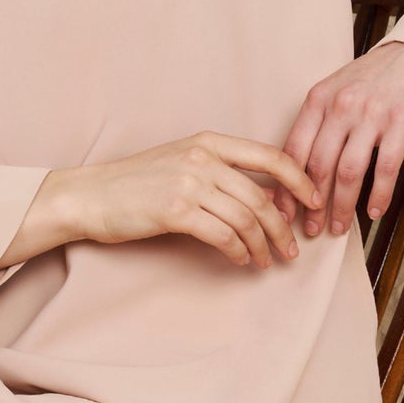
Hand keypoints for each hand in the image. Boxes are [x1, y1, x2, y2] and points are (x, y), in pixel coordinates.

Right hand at [51, 131, 323, 268]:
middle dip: (282, 226)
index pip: (269, 155)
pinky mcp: (176, 210)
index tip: (313, 200)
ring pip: (246, 217)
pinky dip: (238, 251)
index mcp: (208, 140)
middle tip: (291, 249)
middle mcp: (202, 157)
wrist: (90, 195)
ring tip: (266, 262)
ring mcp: (189, 182)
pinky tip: (239, 260)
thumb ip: (219, 170)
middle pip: (262, 194)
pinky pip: (224, 235)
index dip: (299, 178)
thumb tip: (264, 196)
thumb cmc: (135, 183)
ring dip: (262, 245)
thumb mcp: (180, 160)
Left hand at [270, 40, 403, 237]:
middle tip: (311, 229)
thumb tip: (303, 166)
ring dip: (342, 206)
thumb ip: (321, 120)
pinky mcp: (402, 120)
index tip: (282, 211)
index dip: (286, 186)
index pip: (293, 150)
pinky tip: (375, 212)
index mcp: (319, 99)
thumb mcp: (338, 88)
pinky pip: (386, 167)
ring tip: (339, 227)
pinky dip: (379, 194)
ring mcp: (371, 113)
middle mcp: (340, 106)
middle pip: (318, 166)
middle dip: (312, 204)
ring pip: (349, 172)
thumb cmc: (378, 74)